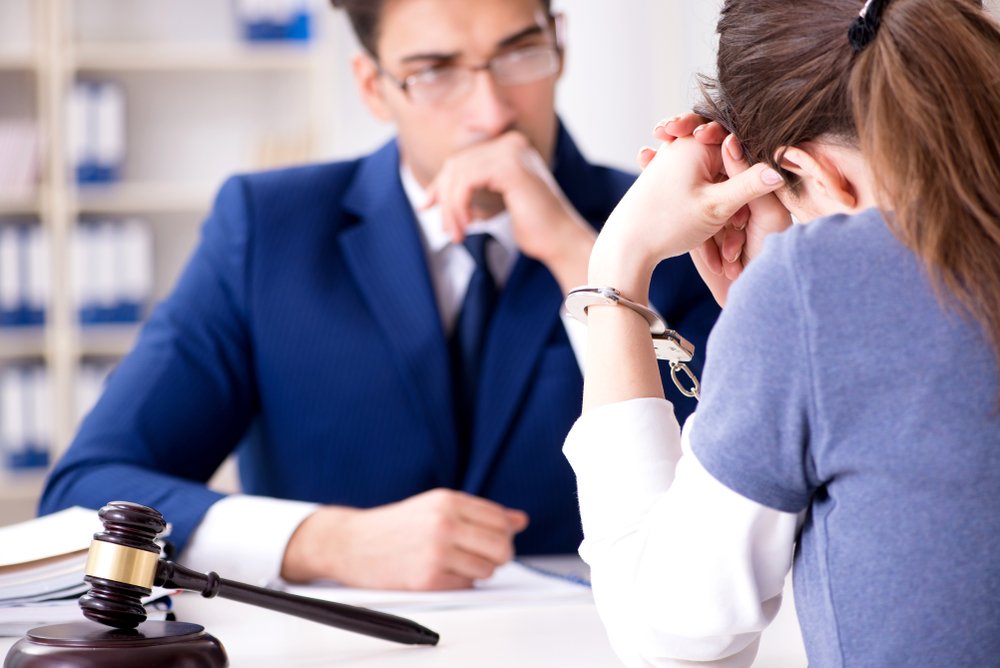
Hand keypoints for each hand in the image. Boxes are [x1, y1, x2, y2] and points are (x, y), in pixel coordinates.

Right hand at [280, 489, 528, 589]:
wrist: (352, 542)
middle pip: (501, 546)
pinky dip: (460, 582)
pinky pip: (466, 586)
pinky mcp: (427, 578)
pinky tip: (442, 573)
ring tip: (457, 563)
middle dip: (499, 555)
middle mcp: (444, 523)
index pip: (500, 519)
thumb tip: (520, 520)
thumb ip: (480, 513)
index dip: (504, 533)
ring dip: (478, 570)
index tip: (494, 538)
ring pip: (487, 569)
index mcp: (448, 501)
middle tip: (484, 556)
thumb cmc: (396, 525)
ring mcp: (436, 552)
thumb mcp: (437, 507)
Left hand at [425, 131, 595, 292]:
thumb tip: (433, 194)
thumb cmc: (534, 227)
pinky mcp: (509, 167)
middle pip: (457, 164)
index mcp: (510, 147)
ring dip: (451, 208)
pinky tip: (467, 225)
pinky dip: (459, 205)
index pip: (462, 160)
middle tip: (445, 228)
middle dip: (442, 197)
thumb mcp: (495, 203)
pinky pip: (467, 181)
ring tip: (457, 234)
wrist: (560, 241)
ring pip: (459, 174)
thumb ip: (471, 189)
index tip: (427, 206)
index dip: (440, 185)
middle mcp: (511, 143)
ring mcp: (511, 152)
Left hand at [589, 129, 784, 303]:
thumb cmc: (668, 225)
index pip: (740, 146)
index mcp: (696, 142)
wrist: (625, 246)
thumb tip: (781, 168)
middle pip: (726, 163)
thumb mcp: (717, 207)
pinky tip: (702, 229)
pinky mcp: (665, 176)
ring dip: (719, 207)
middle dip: (733, 196)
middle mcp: (682, 144)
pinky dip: (704, 207)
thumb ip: (751, 185)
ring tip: (715, 234)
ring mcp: (671, 159)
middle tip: (735, 225)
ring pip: (712, 178)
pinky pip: (697, 186)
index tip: (747, 207)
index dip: (751, 176)